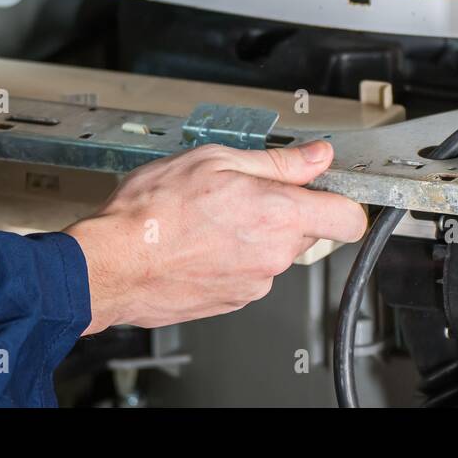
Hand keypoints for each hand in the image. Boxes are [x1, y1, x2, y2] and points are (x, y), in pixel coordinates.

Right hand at [65, 140, 366, 333]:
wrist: (109, 265)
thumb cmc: (152, 212)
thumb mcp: (217, 160)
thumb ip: (278, 162)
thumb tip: (318, 156)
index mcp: (279, 216)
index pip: (349, 219)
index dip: (344, 200)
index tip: (331, 188)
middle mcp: (274, 256)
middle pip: (308, 230)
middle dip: (287, 209)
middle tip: (246, 190)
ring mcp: (253, 283)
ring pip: (274, 250)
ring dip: (255, 232)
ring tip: (211, 216)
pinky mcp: (232, 300)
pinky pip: (248, 270)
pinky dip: (233, 254)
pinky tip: (200, 240)